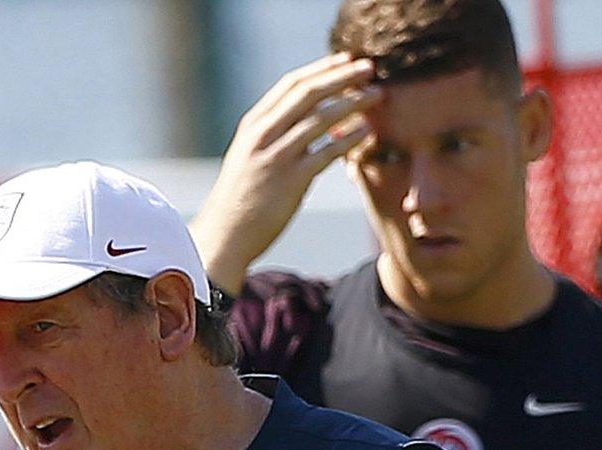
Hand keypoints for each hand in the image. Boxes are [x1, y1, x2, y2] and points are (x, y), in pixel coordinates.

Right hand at [191, 53, 381, 294]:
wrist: (224, 237)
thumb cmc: (242, 198)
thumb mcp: (251, 157)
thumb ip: (276, 135)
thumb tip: (312, 118)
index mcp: (253, 125)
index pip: (291, 84)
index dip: (322, 68)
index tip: (346, 60)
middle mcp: (262, 136)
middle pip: (308, 93)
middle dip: (342, 77)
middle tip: (370, 68)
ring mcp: (276, 157)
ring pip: (321, 118)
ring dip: (352, 102)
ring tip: (377, 95)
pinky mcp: (290, 182)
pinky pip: (327, 152)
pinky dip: (350, 138)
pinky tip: (367, 131)